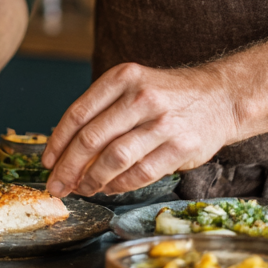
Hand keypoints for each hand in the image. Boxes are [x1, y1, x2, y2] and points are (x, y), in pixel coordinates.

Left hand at [41, 62, 237, 196]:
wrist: (220, 97)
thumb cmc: (167, 95)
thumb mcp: (133, 86)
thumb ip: (103, 110)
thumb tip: (67, 149)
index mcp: (123, 77)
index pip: (79, 112)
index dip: (58, 141)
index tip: (48, 161)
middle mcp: (141, 97)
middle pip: (91, 139)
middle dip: (68, 167)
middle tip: (57, 185)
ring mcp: (161, 123)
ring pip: (114, 159)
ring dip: (92, 180)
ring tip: (82, 189)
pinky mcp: (179, 147)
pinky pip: (139, 174)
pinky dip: (119, 185)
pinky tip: (109, 188)